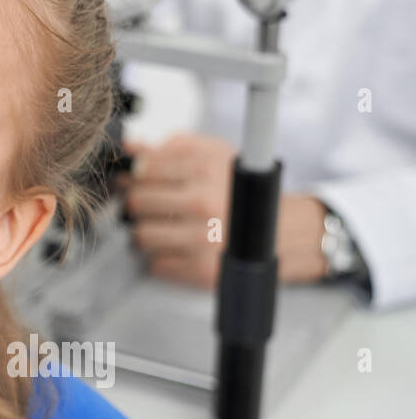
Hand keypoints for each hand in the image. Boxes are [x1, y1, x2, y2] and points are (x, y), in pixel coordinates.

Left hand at [122, 133, 327, 287]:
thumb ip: (173, 148)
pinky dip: (160, 256)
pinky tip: (176, 247)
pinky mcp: (202, 270)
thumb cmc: (244, 193)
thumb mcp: (216, 157)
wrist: (287, 232)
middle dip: (137, 203)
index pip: (144, 169)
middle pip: (135, 202)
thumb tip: (130, 148)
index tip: (139, 179)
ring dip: (145, 231)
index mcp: (206, 171)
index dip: (135, 174)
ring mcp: (202, 240)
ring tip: (161, 226)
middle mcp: (204, 204)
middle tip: (147, 205)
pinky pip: (155, 264)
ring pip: (140, 235)